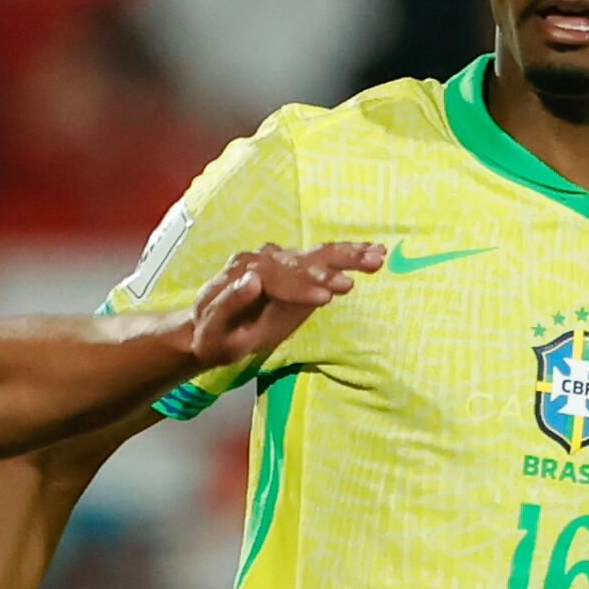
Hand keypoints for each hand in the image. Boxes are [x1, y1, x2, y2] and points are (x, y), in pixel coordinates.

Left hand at [177, 242, 385, 374]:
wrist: (211, 327)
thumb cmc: (213, 335)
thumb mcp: (213, 329)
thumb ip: (229, 303)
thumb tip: (253, 279)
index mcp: (241, 271)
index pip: (274, 276)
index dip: (300, 287)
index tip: (325, 299)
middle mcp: (262, 258)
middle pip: (298, 261)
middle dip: (325, 272)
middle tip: (350, 284)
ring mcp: (280, 259)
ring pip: (316, 255)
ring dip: (347, 257)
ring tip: (377, 258)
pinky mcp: (296, 266)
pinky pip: (324, 258)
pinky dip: (349, 255)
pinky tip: (376, 253)